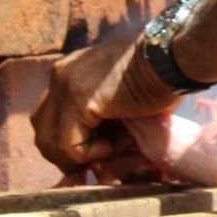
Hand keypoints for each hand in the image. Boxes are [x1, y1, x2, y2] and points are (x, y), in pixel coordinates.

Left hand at [31, 34, 181, 173]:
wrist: (173, 57)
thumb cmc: (161, 78)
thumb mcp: (120, 100)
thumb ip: (101, 120)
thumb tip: (95, 159)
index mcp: (68, 74)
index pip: (51, 121)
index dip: (74, 145)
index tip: (108, 148)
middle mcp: (59, 76)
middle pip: (43, 134)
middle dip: (71, 156)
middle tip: (107, 157)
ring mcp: (64, 86)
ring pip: (51, 144)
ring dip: (86, 155)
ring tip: (120, 142)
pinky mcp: (77, 100)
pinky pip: (71, 147)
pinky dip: (97, 153)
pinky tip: (124, 137)